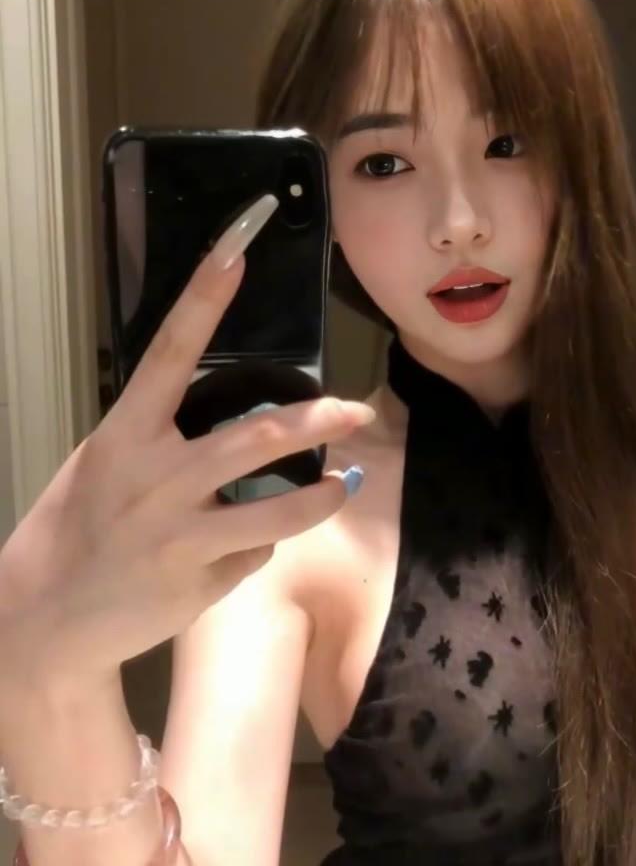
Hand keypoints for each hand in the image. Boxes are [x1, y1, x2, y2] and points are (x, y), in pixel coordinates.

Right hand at [0, 197, 372, 684]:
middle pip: (256, 437)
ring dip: (324, 496)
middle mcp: (155, 479)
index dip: (204, 296)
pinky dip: (257, 546)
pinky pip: (254, 553)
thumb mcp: (105, 465)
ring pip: (279, 509)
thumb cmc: (78, 528)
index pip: (169, 350)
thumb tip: (234, 423)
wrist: (47, 618)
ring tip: (345, 482)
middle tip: (357, 409)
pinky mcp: (201, 582)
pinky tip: (234, 550)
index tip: (238, 246)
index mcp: (124, 435)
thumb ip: (161, 438)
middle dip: (316, 420)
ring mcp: (181, 535)